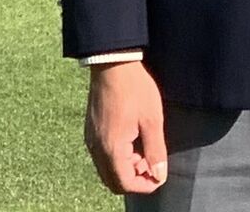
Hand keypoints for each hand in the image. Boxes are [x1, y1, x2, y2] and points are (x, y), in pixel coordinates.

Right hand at [85, 60, 167, 194]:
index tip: (159, 177)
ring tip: (145, 149)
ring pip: (106, 169)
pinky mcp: (90, 131)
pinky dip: (118, 157)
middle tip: (153, 164)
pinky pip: (102, 155)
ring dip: (126, 167)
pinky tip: (133, 141)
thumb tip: (159, 175)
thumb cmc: (135, 90)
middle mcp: (96, 149)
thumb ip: (155, 150)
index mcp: (111, 148)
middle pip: (112, 180)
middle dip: (134, 178)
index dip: (143, 185)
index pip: (123, 183)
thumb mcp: (152, 119)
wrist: (113, 65)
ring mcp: (91, 140)